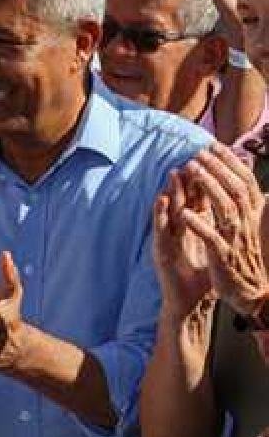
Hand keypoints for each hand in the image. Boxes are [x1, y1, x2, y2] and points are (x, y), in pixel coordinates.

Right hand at [153, 170, 216, 316]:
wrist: (189, 304)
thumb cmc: (204, 278)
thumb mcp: (219, 249)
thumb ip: (227, 230)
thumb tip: (242, 214)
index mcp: (193, 230)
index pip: (199, 200)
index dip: (205, 181)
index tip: (212, 162)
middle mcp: (178, 232)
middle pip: (183, 201)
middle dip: (188, 180)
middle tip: (192, 158)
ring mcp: (167, 241)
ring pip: (169, 212)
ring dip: (170, 192)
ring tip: (174, 173)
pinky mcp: (161, 253)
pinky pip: (161, 230)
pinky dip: (160, 215)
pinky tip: (160, 201)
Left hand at [177, 144, 268, 316]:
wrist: (250, 292)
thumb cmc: (245, 257)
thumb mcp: (248, 227)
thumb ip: (245, 203)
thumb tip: (249, 177)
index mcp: (252, 215)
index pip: (244, 182)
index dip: (230, 162)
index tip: (214, 145)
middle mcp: (246, 223)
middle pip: (234, 189)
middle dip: (217, 168)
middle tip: (198, 151)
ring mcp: (235, 239)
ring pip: (224, 208)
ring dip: (207, 187)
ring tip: (191, 170)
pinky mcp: (223, 257)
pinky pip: (211, 237)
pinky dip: (198, 224)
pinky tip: (185, 213)